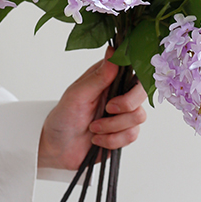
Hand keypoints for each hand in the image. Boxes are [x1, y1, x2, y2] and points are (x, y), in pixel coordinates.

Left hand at [38, 47, 147, 171]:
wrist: (58, 150)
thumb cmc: (63, 118)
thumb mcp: (77, 94)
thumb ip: (98, 76)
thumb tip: (113, 52)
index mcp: (108, 77)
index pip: (132, 68)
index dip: (133, 78)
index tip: (118, 91)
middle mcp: (118, 92)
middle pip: (141, 92)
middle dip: (126, 104)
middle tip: (108, 109)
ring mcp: (123, 113)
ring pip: (139, 115)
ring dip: (113, 126)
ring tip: (94, 128)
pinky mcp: (124, 132)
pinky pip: (132, 135)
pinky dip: (113, 140)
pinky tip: (98, 139)